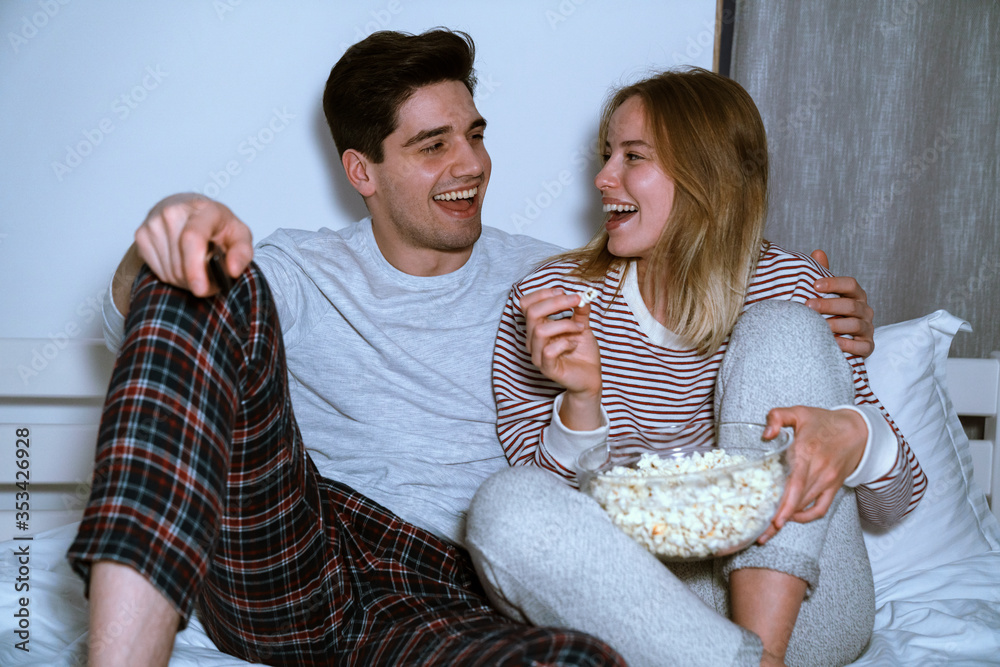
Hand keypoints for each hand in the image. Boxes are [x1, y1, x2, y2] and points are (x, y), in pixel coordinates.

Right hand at [135, 193, 253, 296]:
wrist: (188, 208)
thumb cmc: (216, 224)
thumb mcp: (239, 235)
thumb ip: (242, 253)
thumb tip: (232, 270)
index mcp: (203, 209)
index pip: (192, 238)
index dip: (195, 267)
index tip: (200, 289)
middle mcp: (174, 211)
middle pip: (181, 263)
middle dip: (198, 279)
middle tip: (210, 275)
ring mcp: (154, 222)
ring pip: (169, 271)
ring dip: (185, 279)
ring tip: (196, 266)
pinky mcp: (141, 234)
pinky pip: (158, 271)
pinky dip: (172, 275)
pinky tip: (181, 262)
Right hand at [520, 288, 602, 429]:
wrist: (590, 377)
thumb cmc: (582, 352)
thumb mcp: (582, 326)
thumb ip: (580, 311)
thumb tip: (582, 296)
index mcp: (537, 327)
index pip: (526, 304)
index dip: (543, 293)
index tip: (564, 291)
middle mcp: (533, 340)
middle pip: (532, 312)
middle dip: (556, 302)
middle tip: (577, 301)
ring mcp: (538, 355)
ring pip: (540, 331)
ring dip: (564, 324)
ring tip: (580, 327)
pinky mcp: (547, 368)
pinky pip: (549, 351)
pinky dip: (566, 342)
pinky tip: (575, 344)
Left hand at [757, 406, 866, 542]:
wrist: (857, 430)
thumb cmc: (823, 421)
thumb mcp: (798, 412)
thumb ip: (777, 417)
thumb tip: (765, 434)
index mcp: (806, 450)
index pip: (795, 483)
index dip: (785, 504)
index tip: (772, 519)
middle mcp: (818, 469)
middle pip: (797, 499)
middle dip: (779, 519)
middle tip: (762, 536)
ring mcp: (828, 480)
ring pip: (806, 505)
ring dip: (789, 519)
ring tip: (770, 531)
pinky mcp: (833, 487)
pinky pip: (821, 508)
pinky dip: (807, 516)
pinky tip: (793, 517)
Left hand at [806, 249, 874, 357]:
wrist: (836, 340)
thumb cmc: (829, 313)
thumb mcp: (826, 294)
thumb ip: (823, 274)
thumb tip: (818, 252)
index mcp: (856, 295)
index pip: (850, 284)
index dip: (833, 283)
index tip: (814, 285)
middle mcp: (864, 310)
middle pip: (850, 305)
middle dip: (828, 305)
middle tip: (808, 306)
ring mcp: (867, 328)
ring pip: (855, 325)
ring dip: (835, 325)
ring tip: (818, 326)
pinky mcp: (867, 346)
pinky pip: (861, 346)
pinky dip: (848, 345)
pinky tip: (833, 343)